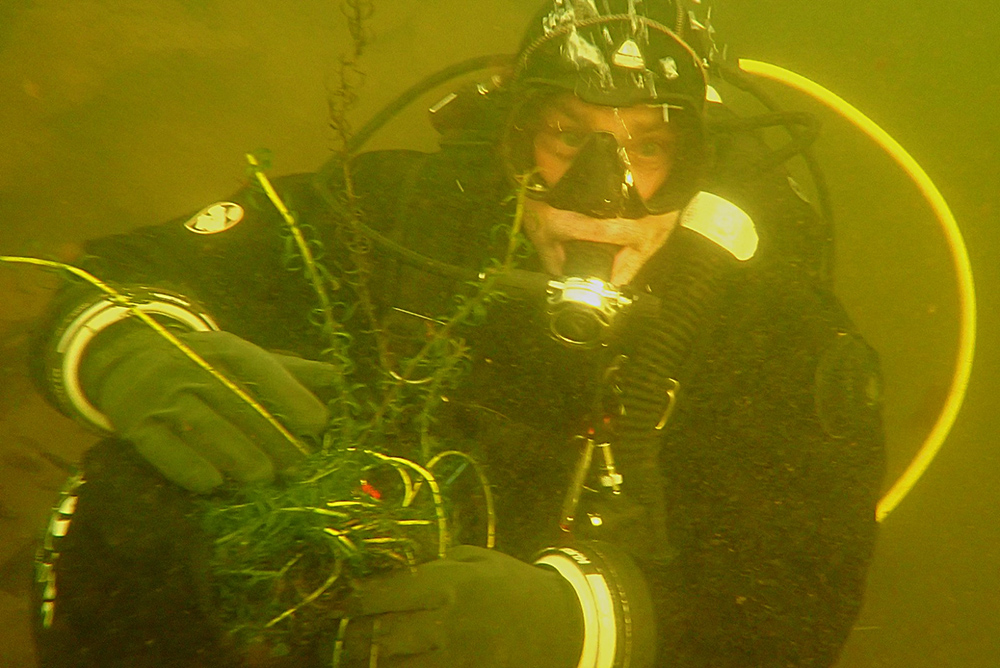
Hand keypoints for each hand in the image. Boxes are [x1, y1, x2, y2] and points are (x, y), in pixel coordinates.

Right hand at [81, 328, 338, 491]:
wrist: (126, 359)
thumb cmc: (203, 365)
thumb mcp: (242, 359)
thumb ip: (287, 372)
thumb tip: (337, 377)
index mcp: (224, 348)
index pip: (262, 370)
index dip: (291, 396)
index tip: (318, 423)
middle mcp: (191, 366)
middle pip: (237, 404)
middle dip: (271, 436)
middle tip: (296, 466)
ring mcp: (160, 394)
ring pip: (204, 427)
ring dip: (236, 454)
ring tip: (262, 477)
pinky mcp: (134, 423)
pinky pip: (163, 449)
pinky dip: (189, 467)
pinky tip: (214, 484)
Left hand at [340, 545, 582, 667]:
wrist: (563, 625)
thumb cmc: (515, 586)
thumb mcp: (479, 559)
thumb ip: (437, 563)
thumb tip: (393, 568)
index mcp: (450, 584)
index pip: (384, 593)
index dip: (355, 599)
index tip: (340, 600)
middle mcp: (447, 623)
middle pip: (380, 635)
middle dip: (353, 636)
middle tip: (339, 632)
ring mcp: (455, 658)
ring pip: (393, 665)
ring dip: (372, 659)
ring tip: (357, 653)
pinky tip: (391, 664)